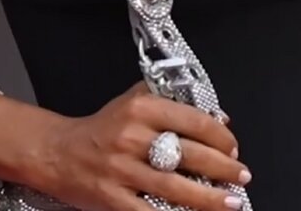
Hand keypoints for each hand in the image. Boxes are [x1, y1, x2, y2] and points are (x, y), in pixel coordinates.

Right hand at [35, 81, 250, 209]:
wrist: (58, 153)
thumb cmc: (102, 128)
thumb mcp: (133, 100)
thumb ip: (173, 104)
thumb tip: (217, 118)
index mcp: (141, 107)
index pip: (192, 119)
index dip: (220, 136)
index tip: (233, 147)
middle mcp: (132, 136)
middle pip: (189, 154)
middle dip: (222, 169)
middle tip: (241, 177)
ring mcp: (122, 170)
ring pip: (175, 187)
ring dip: (208, 198)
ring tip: (230, 203)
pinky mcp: (112, 199)